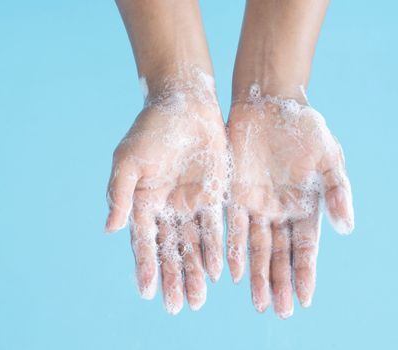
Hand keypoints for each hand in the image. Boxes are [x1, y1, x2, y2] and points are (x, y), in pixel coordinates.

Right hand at [105, 68, 227, 313]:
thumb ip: (120, 194)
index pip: (144, 241)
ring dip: (196, 271)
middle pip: (170, 250)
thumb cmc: (151, 130)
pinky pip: (216, 228)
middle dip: (174, 278)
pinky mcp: (214, 195)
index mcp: (143, 202)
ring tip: (198, 299)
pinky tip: (219, 271)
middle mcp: (167, 208)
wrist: (185, 104)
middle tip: (178, 307)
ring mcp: (191, 204)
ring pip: (193, 245)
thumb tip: (110, 230)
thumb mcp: (129, 160)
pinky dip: (216, 249)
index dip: (146, 266)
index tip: (149, 292)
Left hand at [226, 84, 353, 318]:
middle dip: (279, 283)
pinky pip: (232, 227)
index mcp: (306, 206)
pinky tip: (230, 271)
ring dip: (256, 275)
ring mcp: (256, 205)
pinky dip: (232, 249)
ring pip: (255, 247)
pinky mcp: (233, 194)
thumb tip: (347, 228)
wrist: (267, 103)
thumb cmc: (303, 128)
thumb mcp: (328, 157)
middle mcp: (280, 211)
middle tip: (278, 312)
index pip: (305, 247)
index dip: (305, 273)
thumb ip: (338, 191)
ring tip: (257, 302)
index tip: (304, 299)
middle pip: (279, 254)